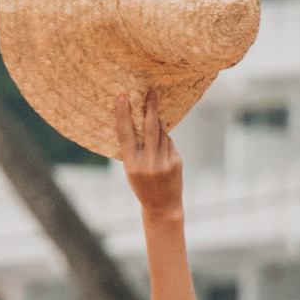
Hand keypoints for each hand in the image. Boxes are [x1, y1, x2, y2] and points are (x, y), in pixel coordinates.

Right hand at [114, 82, 181, 212]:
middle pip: (150, 128)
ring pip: (162, 134)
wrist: (162, 206)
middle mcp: (148, 162)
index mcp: (131, 165)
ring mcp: (164, 162)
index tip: (122, 98)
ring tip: (153, 128)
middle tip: (151, 92)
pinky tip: (161, 149)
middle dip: (151, 108)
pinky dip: (165, 140)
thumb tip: (143, 121)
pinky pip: (169, 142)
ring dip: (158, 126)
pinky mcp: (176, 161)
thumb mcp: (131, 170)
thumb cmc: (142, 185)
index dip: (123, 115)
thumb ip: (135, 149)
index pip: (126, 134)